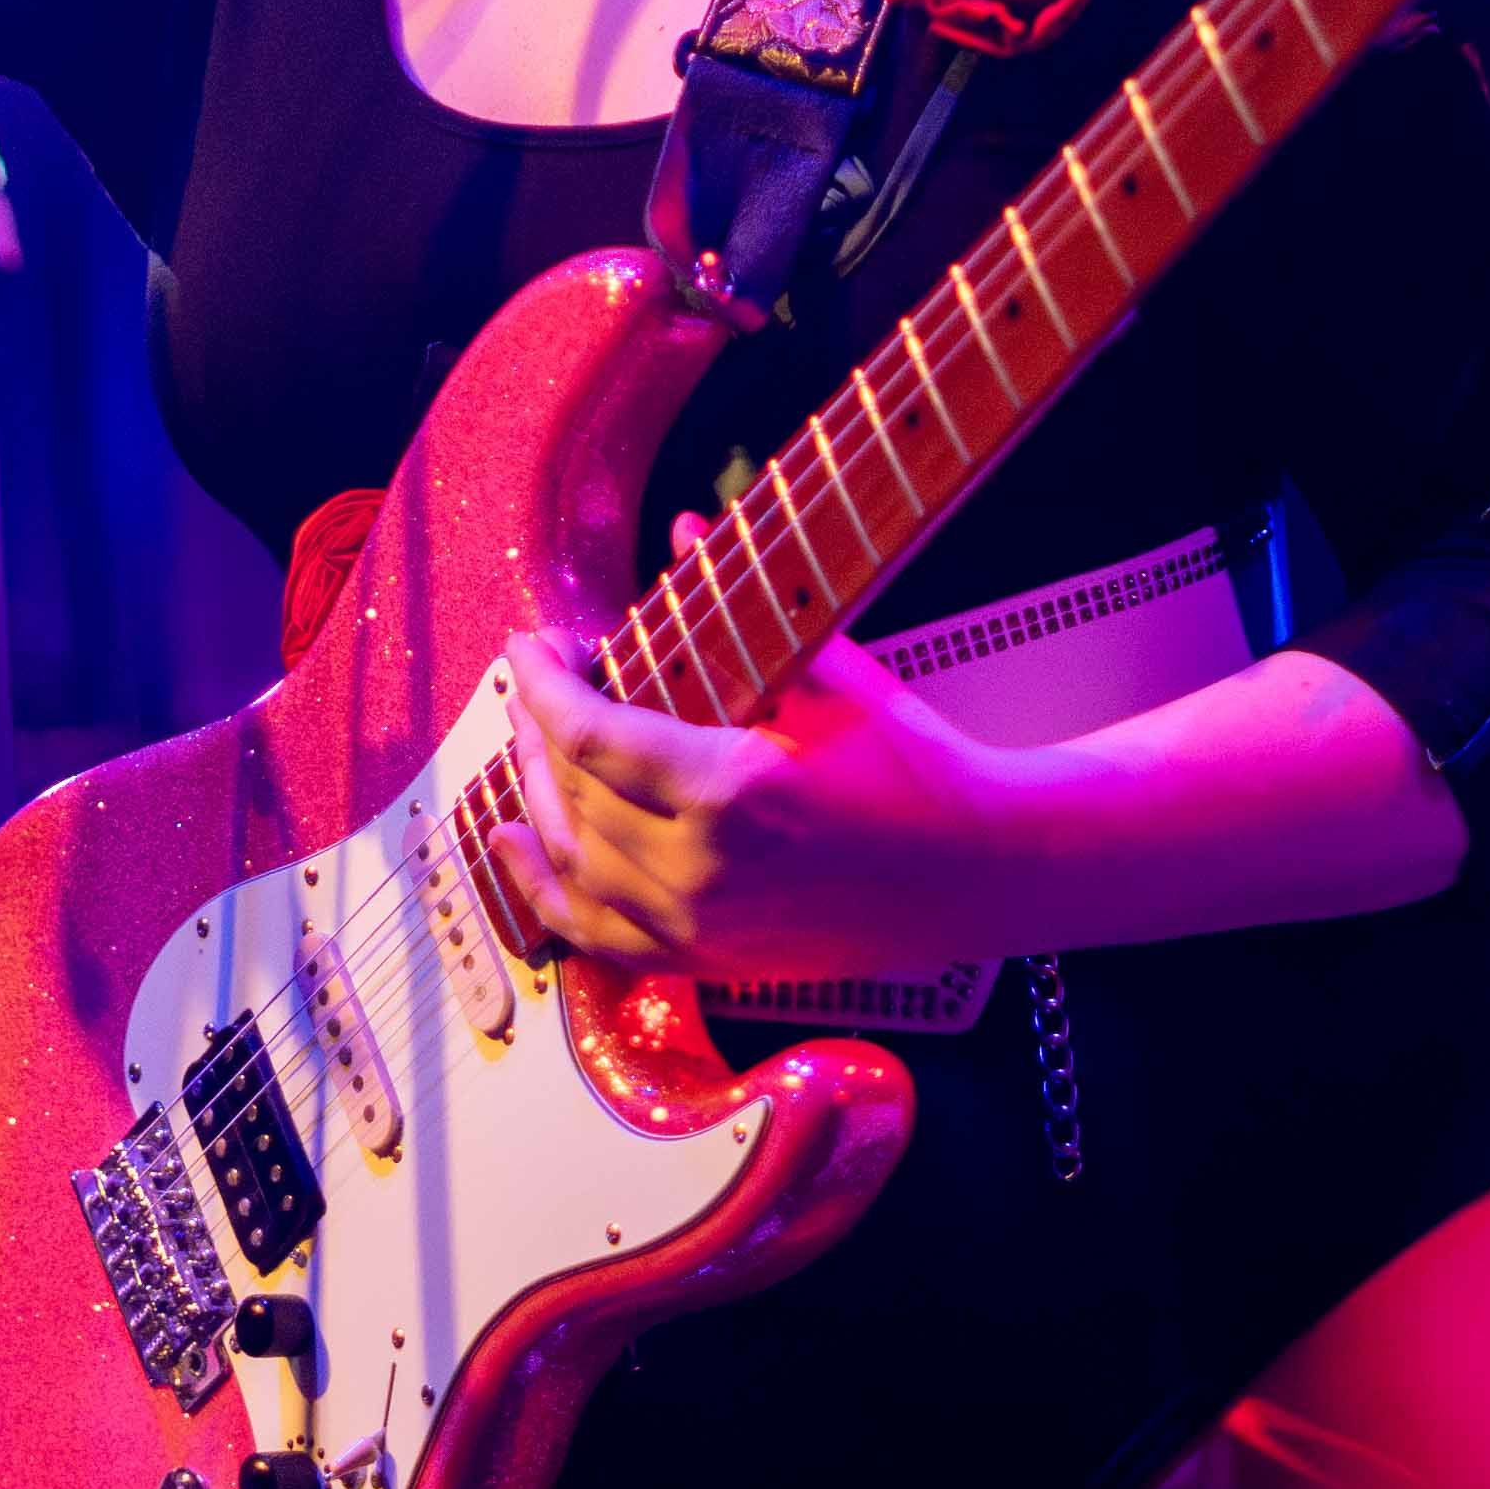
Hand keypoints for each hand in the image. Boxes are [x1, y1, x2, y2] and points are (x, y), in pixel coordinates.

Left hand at [495, 617, 1039, 981]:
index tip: (532, 644)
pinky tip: (512, 848)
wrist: (977, 872)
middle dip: (537, 731)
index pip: (591, 735)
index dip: (545, 684)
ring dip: (534, 798)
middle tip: (536, 682)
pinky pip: (595, 934)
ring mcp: (700, 927)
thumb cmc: (913, 767)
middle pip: (573, 796)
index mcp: (727, 792)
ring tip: (524, 744)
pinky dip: (543, 890)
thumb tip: (683, 528)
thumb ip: (743, 608)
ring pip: (572, 863)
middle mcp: (699, 871)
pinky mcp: (708, 960)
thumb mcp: (833, 676)